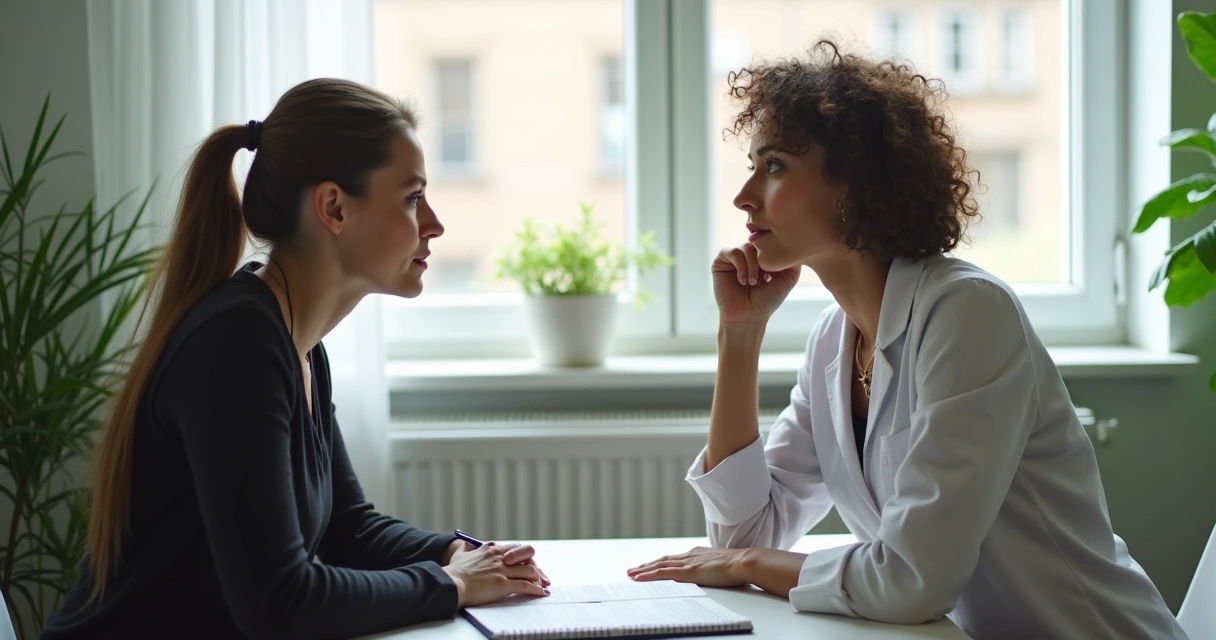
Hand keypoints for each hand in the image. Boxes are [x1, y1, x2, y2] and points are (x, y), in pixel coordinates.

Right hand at [443, 540, 549, 586]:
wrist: (450, 583)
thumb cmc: (453, 571)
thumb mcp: (461, 554)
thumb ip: (466, 549)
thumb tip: (465, 546)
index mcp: (491, 548)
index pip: (515, 548)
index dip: (523, 557)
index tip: (527, 564)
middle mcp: (500, 557)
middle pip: (527, 556)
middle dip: (536, 565)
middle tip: (540, 575)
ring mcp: (502, 570)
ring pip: (529, 571)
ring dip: (539, 578)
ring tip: (543, 585)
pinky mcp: (503, 584)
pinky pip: (526, 585)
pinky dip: (536, 589)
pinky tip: (541, 593)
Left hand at [625, 546, 747, 588]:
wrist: (745, 562)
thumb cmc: (739, 565)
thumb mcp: (722, 565)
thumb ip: (713, 567)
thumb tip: (714, 571)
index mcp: (698, 554)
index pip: (674, 559)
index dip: (660, 563)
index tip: (651, 566)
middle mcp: (690, 556)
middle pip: (663, 560)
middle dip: (647, 565)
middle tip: (633, 570)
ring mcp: (688, 563)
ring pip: (659, 566)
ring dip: (643, 570)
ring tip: (631, 574)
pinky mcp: (688, 571)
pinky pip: (662, 573)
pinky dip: (649, 575)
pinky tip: (639, 578)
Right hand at [712, 244, 799, 325]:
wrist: (748, 316)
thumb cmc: (766, 301)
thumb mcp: (788, 278)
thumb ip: (794, 260)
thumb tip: (795, 241)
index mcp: (763, 257)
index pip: (770, 242)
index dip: (775, 254)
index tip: (776, 274)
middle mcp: (748, 255)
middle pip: (759, 242)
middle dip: (764, 259)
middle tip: (765, 278)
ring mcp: (734, 258)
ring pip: (746, 246)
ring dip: (753, 265)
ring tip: (753, 282)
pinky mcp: (721, 262)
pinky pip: (732, 252)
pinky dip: (741, 265)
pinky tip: (743, 281)